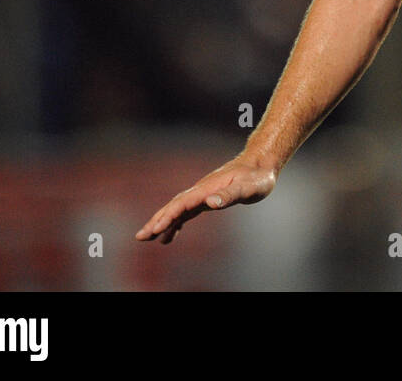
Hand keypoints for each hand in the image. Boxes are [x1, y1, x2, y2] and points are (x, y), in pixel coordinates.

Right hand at [135, 155, 277, 243]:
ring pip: (177, 209)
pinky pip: (187, 212)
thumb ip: (229, 195)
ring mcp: (203, 194)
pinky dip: (176, 223)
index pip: (182, 203)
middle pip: (173, 206)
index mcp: (207, 188)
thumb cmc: (257, 176)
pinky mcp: (208, 198)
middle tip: (140, 237)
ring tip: (148, 237)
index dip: (168, 216)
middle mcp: (201, 191)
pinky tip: (170, 234)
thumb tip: (210, 203)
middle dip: (157, 221)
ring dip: (162, 222)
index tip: (155, 229)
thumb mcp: (248, 187)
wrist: (261, 164)